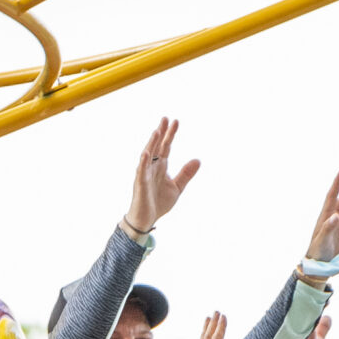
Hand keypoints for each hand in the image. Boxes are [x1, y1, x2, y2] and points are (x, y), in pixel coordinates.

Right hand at [123, 117, 198, 235]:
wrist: (147, 219)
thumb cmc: (158, 203)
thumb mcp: (177, 187)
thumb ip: (186, 174)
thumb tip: (198, 160)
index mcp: (161, 167)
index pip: (166, 147)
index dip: (170, 134)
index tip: (175, 121)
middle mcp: (152, 167)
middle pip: (157, 147)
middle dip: (161, 133)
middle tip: (166, 118)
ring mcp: (145, 174)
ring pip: (148, 155)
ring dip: (151, 143)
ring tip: (157, 131)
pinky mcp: (140, 184)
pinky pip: (141, 171)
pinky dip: (143, 162)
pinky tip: (146, 153)